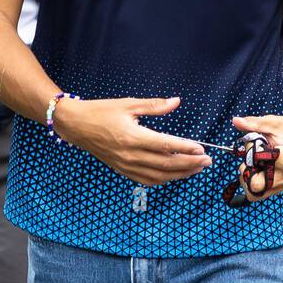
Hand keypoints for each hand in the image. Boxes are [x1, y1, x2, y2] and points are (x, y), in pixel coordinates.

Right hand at [54, 95, 211, 186]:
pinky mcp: (122, 170)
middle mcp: (130, 155)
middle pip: (166, 164)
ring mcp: (126, 165)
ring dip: (180, 174)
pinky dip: (164, 179)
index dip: (185, 148)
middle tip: (207, 161)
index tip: (201, 149)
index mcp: (132, 137)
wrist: (76, 126)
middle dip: (190, 164)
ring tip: (196, 169)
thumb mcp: (128, 104)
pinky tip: (174, 174)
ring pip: (159, 176)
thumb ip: (154, 106)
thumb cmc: (101, 112)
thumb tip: (176, 102)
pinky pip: (147, 180)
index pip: (166, 146)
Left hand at [230, 111, 282, 202]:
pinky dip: (253, 181)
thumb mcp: (270, 122)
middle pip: (254, 187)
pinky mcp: (278, 187)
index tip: (256, 146)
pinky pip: (259, 193)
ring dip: (248, 179)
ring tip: (253, 162)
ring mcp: (281, 184)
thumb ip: (252, 123)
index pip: (259, 167)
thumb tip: (235, 121)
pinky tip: (257, 167)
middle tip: (249, 158)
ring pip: (255, 194)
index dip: (251, 158)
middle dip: (246, 173)